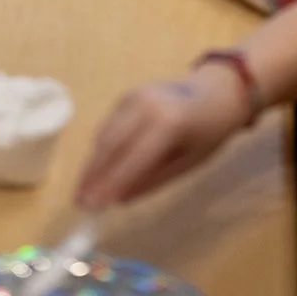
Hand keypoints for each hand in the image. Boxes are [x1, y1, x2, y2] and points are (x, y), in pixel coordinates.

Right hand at [76, 61, 251, 208]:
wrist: (217, 89)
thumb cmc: (210, 130)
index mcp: (168, 123)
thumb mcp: (189, 162)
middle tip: (80, 203)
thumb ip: (154, 180)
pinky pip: (109, 124)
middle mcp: (146, 104)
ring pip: (105, 133)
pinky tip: (95, 169)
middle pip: (111, 144)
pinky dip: (100, 148)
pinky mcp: (128, 94)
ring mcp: (134, 95)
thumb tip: (120, 199)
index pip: (132, 159)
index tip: (94, 207)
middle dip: (93, 175)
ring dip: (92, 163)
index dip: (111, 184)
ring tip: (82, 191)